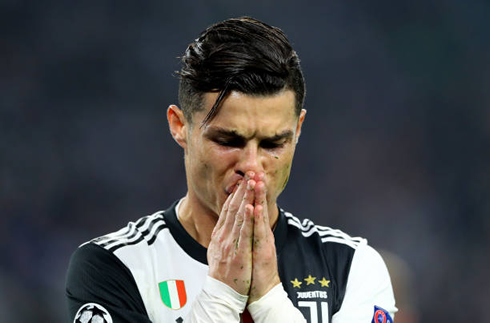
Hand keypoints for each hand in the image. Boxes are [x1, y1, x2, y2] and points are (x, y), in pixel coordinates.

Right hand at [207, 172, 255, 294]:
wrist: (221, 294)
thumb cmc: (223, 273)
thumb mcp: (218, 250)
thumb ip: (222, 236)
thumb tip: (223, 224)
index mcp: (219, 235)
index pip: (227, 209)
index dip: (236, 193)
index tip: (242, 180)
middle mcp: (223, 236)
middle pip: (233, 208)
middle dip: (242, 190)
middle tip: (249, 173)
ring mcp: (230, 244)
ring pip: (239, 216)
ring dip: (246, 198)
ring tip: (251, 182)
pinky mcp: (238, 253)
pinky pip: (244, 233)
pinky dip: (247, 219)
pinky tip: (251, 207)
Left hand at [248, 173, 280, 302]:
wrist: (262, 292)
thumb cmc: (254, 271)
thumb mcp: (250, 248)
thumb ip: (248, 234)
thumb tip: (244, 221)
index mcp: (257, 233)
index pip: (254, 208)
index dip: (252, 192)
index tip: (250, 176)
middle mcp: (262, 234)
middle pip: (259, 208)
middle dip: (257, 189)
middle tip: (256, 171)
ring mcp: (263, 242)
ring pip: (260, 217)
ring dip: (259, 198)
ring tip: (258, 182)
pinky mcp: (263, 252)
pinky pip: (258, 233)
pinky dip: (257, 219)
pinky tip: (256, 207)